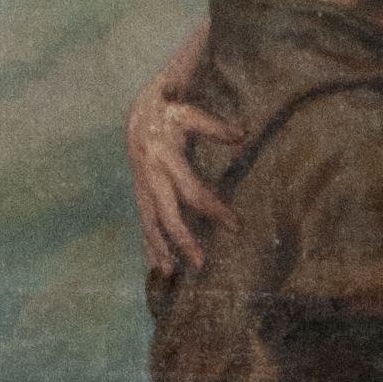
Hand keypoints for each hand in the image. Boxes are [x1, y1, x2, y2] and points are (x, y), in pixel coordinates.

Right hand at [126, 55, 239, 274]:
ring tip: (171, 275)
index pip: (192, 191)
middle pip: (166, 215)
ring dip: (160, 250)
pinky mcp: (140, 193)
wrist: (140, 109)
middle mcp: (150, 175)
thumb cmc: (172, 106)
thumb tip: (242, 133)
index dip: (214, 210)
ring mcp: (142, 186)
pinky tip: (156, 268)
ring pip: (149, 224)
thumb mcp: (190, 109)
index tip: (237, 226)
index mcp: (164, 155)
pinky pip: (143, 223)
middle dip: (183, 240)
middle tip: (202, 264)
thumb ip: (214, 124)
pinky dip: (149, 246)